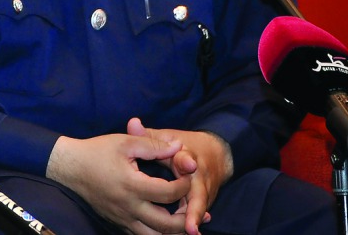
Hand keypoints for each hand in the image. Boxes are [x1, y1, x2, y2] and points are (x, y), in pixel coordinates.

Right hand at [46, 131, 189, 233]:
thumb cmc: (97, 151)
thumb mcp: (125, 142)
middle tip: (195, 205)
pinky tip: (165, 223)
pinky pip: (141, 234)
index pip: (169, 193)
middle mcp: (128, 207)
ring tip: (186, 220)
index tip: (187, 175)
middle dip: (187, 217)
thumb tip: (178, 147)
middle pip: (167, 224)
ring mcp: (122, 218)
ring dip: (173, 231)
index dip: (184, 185)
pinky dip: (157, 232)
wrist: (69, 167)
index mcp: (132, 186)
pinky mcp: (117, 222)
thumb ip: (153, 145)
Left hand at [126, 117, 233, 234]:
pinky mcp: (202, 203)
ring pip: (198, 209)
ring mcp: (203, 192)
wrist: (215, 154)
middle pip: (198, 195)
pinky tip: (183, 234)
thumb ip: (148, 135)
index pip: (187, 159)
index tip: (187, 164)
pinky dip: (189, 225)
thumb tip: (132, 123)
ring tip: (187, 233)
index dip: (186, 161)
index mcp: (188, 157)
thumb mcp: (166, 136)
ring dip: (192, 221)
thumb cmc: (183, 145)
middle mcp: (199, 177)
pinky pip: (195, 216)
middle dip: (194, 211)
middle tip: (189, 226)